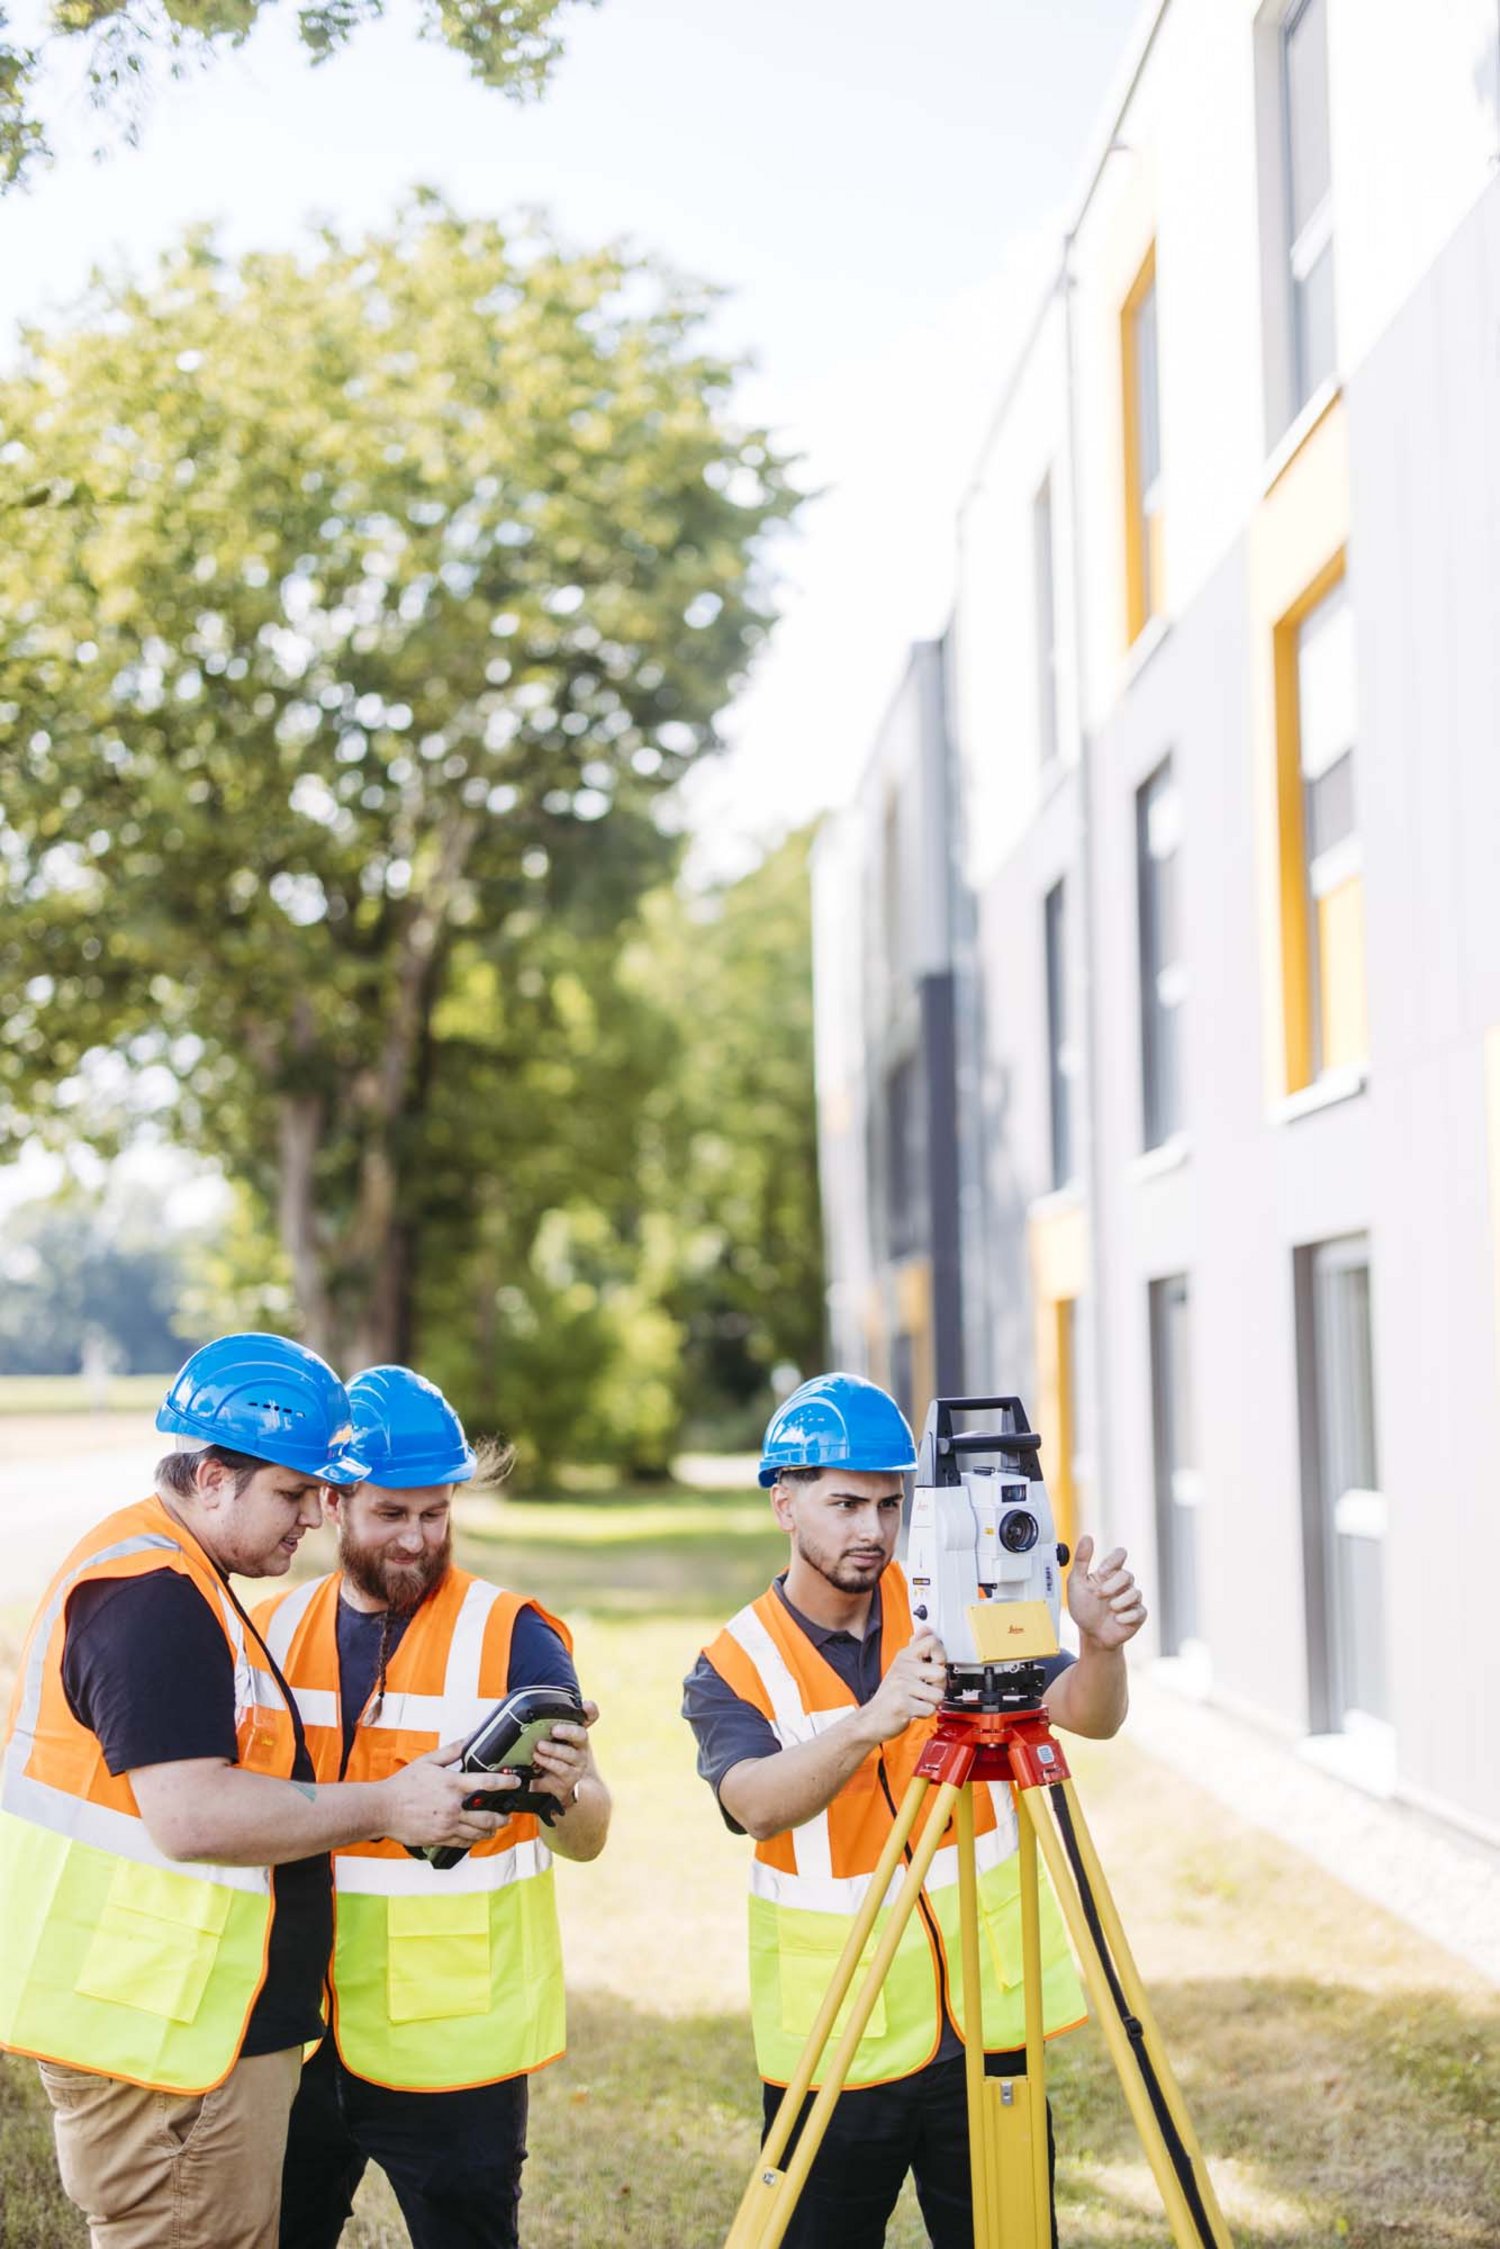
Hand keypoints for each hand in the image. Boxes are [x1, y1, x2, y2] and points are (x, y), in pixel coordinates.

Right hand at [377, 1740, 517, 1848]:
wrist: (382, 1808)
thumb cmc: (403, 1784)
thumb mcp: (428, 1761)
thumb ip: (451, 1751)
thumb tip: (468, 1740)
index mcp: (452, 1784)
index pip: (487, 1784)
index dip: (506, 1783)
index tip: (515, 1783)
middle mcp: (453, 1807)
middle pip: (488, 1815)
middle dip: (502, 1816)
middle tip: (508, 1815)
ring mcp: (447, 1825)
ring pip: (477, 1832)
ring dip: (490, 1830)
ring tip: (495, 1827)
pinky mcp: (439, 1838)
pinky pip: (462, 1842)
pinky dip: (472, 1840)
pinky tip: (475, 1836)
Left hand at [528, 1700, 599, 1809]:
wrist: (555, 1787)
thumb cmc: (549, 1758)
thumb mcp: (545, 1742)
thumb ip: (538, 1728)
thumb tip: (510, 1712)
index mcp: (574, 1732)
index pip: (589, 1717)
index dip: (589, 1710)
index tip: (585, 1705)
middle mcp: (579, 1746)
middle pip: (581, 1734)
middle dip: (568, 1731)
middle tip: (554, 1730)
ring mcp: (577, 1763)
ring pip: (571, 1754)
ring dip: (554, 1750)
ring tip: (540, 1748)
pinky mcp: (571, 1777)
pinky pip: (562, 1769)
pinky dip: (549, 1763)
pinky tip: (538, 1760)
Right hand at [861, 1632, 946, 1743]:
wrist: (872, 1719)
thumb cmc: (889, 1695)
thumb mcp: (901, 1666)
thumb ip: (916, 1648)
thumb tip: (926, 1629)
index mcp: (904, 1656)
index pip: (932, 1642)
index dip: (941, 1655)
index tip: (935, 1664)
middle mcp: (903, 1668)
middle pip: (941, 1672)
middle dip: (938, 1686)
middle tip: (924, 1690)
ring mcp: (902, 1686)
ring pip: (938, 1694)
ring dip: (931, 1702)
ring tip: (918, 1701)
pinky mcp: (903, 1704)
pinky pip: (930, 1709)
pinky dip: (924, 1714)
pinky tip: (914, 1710)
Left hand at [1066, 1536, 1146, 1650]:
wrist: (1091, 1635)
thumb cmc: (1083, 1608)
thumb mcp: (1076, 1583)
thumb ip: (1081, 1560)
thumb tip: (1087, 1537)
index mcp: (1108, 1573)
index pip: (1120, 1555)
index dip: (1113, 1560)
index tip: (1102, 1571)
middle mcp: (1122, 1584)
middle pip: (1127, 1574)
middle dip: (1112, 1585)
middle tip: (1099, 1595)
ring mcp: (1131, 1600)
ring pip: (1135, 1592)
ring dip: (1119, 1601)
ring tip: (1109, 1609)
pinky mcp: (1137, 1615)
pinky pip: (1140, 1611)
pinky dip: (1127, 1616)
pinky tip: (1117, 1619)